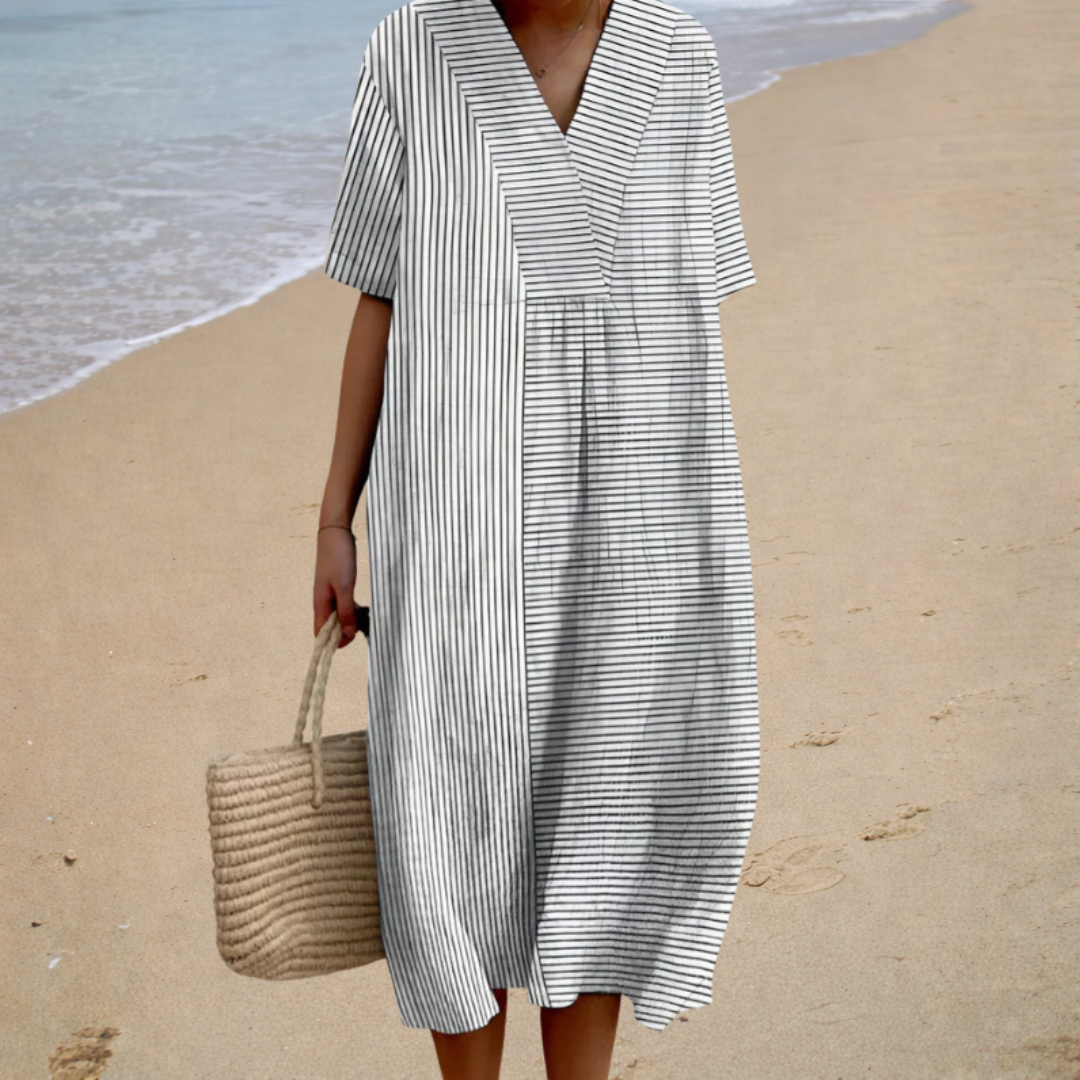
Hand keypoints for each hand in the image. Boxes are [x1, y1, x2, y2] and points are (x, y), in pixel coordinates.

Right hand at [313, 526, 357, 647]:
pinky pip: (341, 604)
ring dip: (347, 621)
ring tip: (362, 620)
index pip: (320, 633)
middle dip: (343, 633)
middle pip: (328, 627)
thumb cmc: (338, 558)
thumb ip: (346, 611)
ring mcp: (328, 593)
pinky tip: (360, 608)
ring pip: (336, 616)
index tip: (351, 641)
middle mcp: (322, 601)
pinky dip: (350, 609)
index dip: (333, 642)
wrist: (335, 532)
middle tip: (360, 629)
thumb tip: (346, 635)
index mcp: (320, 603)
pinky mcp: (336, 585)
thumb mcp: (345, 587)